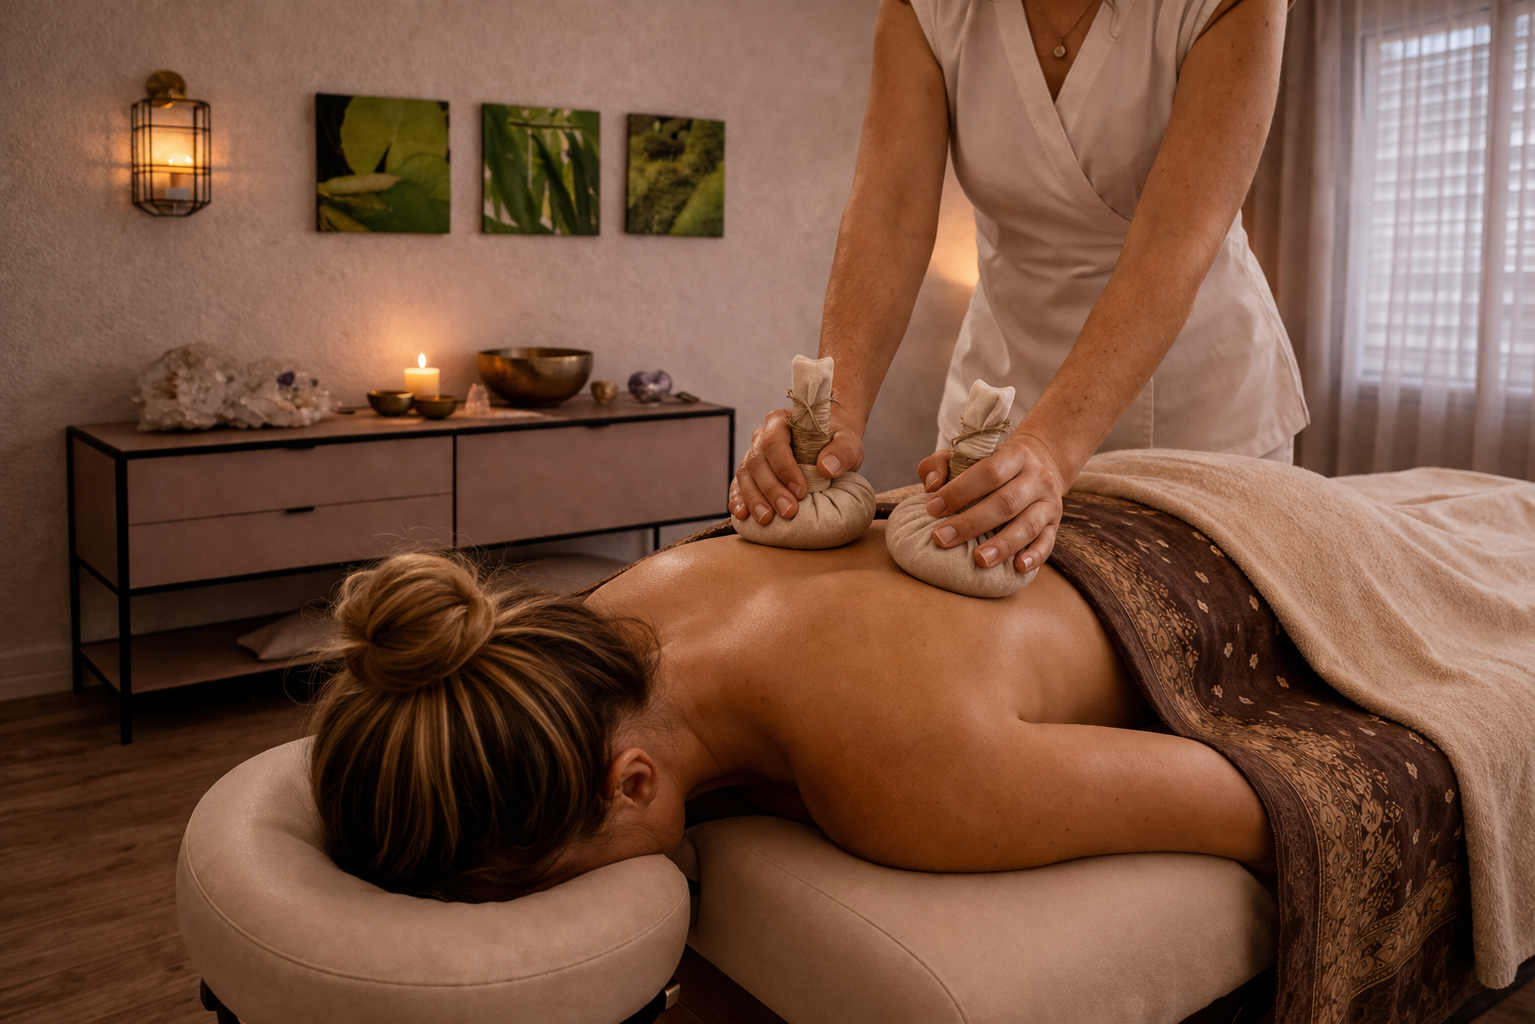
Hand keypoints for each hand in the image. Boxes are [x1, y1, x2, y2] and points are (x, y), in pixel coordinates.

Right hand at [731, 403, 865, 524]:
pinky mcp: (751, 474)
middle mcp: (761, 437)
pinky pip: (738, 486)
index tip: (800, 490)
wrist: (829, 444)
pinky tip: (743, 516)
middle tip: (788, 511)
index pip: (774, 443)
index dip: (784, 468)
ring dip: (754, 499)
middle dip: (770, 489)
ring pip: (744, 476)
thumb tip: (826, 467)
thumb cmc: (836, 441)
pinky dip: (739, 501)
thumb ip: (842, 450)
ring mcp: (753, 455)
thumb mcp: (848, 442)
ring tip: (766, 519)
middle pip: (756, 462)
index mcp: (780, 422)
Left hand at [914, 434, 1064, 572]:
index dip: (959, 491)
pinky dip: (1035, 556)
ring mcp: (1049, 503)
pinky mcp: (1054, 525)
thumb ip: (941, 463)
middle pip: (1006, 502)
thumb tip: (931, 485)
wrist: (1041, 465)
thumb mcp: (969, 454)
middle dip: (971, 523)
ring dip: (1003, 544)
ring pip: (1028, 525)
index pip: (988, 472)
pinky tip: (1018, 567)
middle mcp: (1037, 478)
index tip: (933, 508)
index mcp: (1015, 455)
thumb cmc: (993, 466)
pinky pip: (1048, 542)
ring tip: (979, 560)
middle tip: (942, 539)